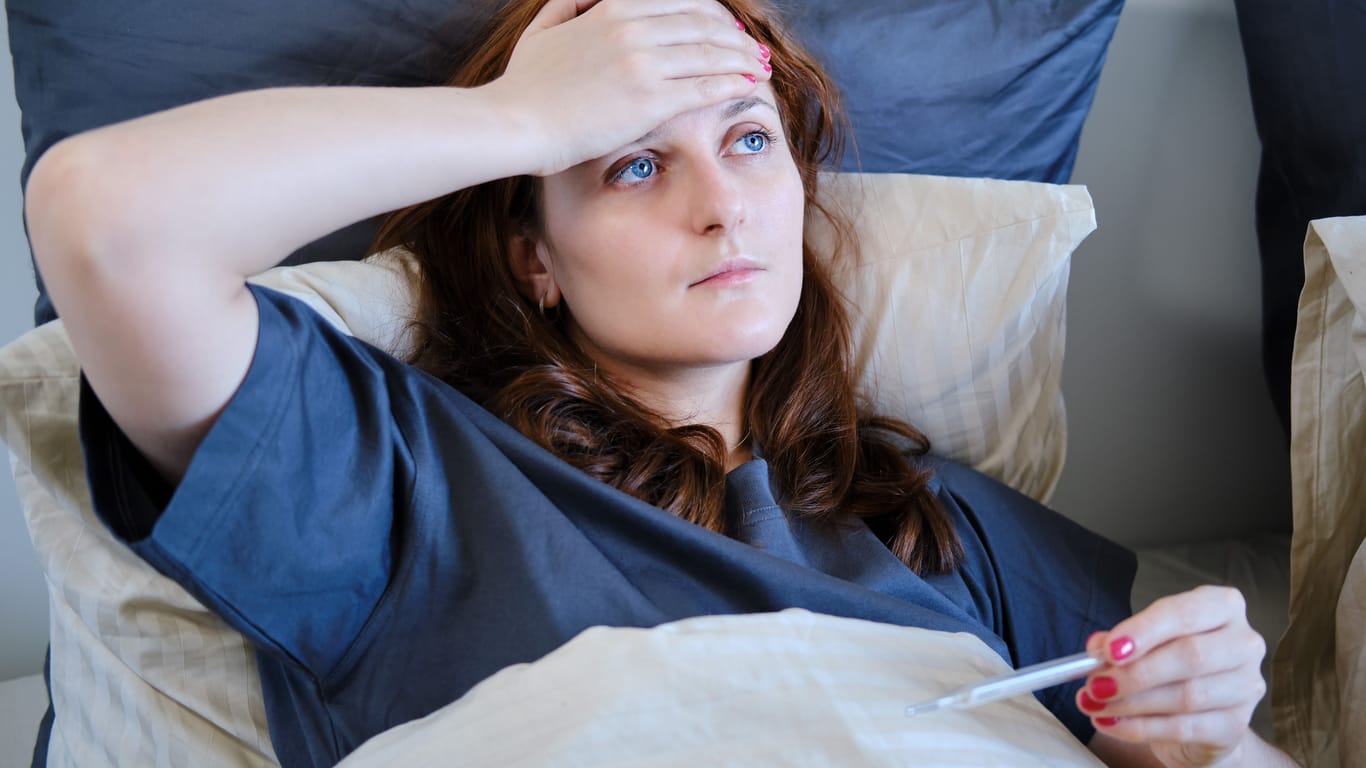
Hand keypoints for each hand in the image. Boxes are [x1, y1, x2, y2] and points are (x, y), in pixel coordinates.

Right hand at [488, 0, 771, 175]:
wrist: (516, 124)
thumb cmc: (524, 85)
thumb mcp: (543, 30)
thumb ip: (569, 5)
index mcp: (611, 8)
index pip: (679, 0)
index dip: (711, 12)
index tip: (727, 26)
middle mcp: (632, 29)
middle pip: (703, 23)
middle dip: (734, 35)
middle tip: (752, 48)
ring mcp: (643, 64)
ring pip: (710, 53)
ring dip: (742, 58)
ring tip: (760, 67)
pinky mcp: (650, 100)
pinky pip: (705, 86)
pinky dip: (733, 83)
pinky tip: (749, 86)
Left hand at [1078, 586, 1267, 766]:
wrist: (1201, 718)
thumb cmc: (1172, 665)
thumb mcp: (1145, 643)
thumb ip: (1121, 642)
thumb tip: (1098, 648)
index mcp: (1222, 607)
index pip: (1184, 613)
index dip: (1145, 630)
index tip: (1109, 650)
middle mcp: (1244, 643)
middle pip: (1191, 656)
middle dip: (1136, 672)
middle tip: (1096, 684)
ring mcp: (1246, 686)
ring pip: (1187, 695)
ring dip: (1132, 703)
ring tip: (1096, 704)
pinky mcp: (1236, 726)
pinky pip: (1183, 728)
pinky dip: (1140, 727)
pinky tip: (1111, 723)